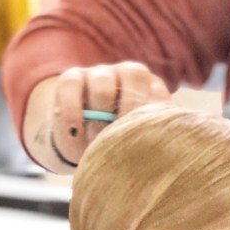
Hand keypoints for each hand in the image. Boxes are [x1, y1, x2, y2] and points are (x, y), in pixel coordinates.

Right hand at [24, 63, 170, 172]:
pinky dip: (72, 112)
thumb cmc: (118, 149)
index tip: (145, 142)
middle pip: (134, 75)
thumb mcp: (135, 147)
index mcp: (151, 89)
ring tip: (96, 143)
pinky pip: (71, 86)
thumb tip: (155, 156)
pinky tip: (75, 133)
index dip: (152, 116)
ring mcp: (100, 73)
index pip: (158, 91)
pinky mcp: (72, 78)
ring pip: (103, 81)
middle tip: (121, 142)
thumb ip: (146, 143)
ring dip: (100, 115)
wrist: (83, 143)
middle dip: (128, 111)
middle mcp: (128, 75)